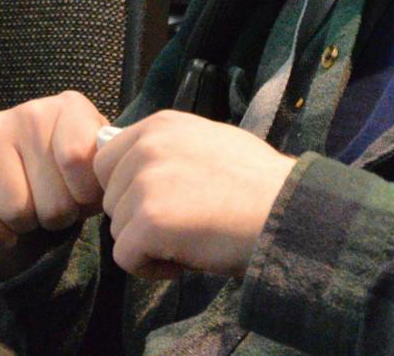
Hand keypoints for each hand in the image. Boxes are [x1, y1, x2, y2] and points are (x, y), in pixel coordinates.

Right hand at [0, 91, 109, 278]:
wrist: (18, 165)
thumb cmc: (67, 171)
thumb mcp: (95, 168)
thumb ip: (106, 172)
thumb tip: (108, 184)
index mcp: (72, 108)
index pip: (78, 160)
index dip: (85, 197)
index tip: (84, 198)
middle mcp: (31, 110)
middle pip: (52, 200)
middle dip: (56, 218)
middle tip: (52, 206)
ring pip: (15, 211)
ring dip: (25, 226)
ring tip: (29, 208)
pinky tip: (2, 226)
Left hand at [94, 111, 296, 280]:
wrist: (285, 210)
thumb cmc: (258, 184)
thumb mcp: (209, 142)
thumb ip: (169, 150)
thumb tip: (139, 168)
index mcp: (160, 125)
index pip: (108, 160)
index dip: (129, 190)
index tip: (163, 204)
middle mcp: (146, 147)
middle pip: (110, 197)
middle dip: (137, 218)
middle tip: (180, 226)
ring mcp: (144, 184)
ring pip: (118, 229)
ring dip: (147, 244)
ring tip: (190, 241)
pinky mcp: (147, 221)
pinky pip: (126, 258)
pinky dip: (151, 269)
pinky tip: (184, 261)